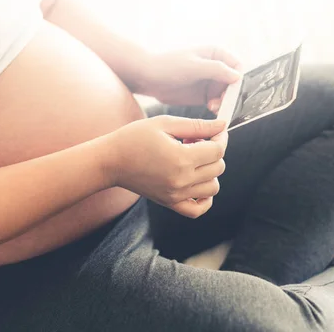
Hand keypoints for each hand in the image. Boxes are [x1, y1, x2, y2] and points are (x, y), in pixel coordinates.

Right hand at [102, 115, 227, 217]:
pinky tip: (197, 184)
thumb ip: (197, 125)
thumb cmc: (133, 138)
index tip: (214, 132)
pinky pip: (198, 210)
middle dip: (212, 152)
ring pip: (213, 187)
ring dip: (209, 172)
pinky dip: (205, 199)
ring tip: (191, 161)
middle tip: (194, 142)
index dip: (220, 138)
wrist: (111, 161)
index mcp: (181, 158)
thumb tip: (222, 125)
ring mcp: (176, 194)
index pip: (218, 150)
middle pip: (218, 168)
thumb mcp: (164, 123)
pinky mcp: (170, 202)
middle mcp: (181, 180)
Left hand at [136, 47, 241, 111]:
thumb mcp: (193, 66)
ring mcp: (209, 82)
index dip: (237, 79)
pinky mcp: (203, 95)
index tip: (230, 91)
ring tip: (212, 106)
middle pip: (233, 83)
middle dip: (230, 94)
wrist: (147, 77)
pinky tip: (210, 109)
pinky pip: (216, 102)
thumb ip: (216, 69)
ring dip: (223, 102)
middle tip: (221, 103)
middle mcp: (216, 67)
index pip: (237, 66)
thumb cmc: (168, 67)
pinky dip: (217, 107)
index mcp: (216, 54)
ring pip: (226, 95)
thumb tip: (237, 76)